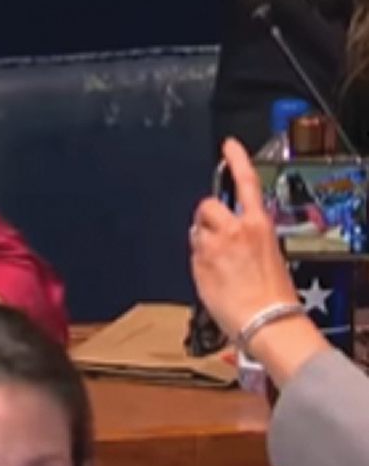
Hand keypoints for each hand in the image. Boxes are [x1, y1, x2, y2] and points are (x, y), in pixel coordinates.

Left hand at [190, 138, 301, 341]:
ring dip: (202, 241)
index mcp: (259, 225)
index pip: (247, 182)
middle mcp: (234, 230)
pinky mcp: (197, 262)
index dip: (236, 160)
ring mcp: (213, 245)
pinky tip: (214, 278)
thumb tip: (230, 236)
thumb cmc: (273, 295)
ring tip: (219, 265)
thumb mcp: (269, 256)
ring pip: (196, 231)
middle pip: (207, 205)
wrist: (266, 320)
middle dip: (207, 218)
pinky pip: (193, 254)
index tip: (228, 145)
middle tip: (217, 239)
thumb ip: (247, 238)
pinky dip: (199, 261)